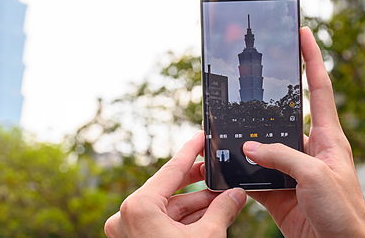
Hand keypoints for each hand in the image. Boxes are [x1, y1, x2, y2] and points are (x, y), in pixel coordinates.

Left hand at [104, 130, 246, 237]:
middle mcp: (127, 215)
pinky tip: (211, 210)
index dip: (190, 152)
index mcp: (138, 207)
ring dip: (196, 202)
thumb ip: (222, 209)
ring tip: (224, 194)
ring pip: (168, 208)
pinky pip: (163, 222)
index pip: (170, 171)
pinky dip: (186, 218)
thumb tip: (237, 193)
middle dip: (198, 183)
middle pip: (169, 189)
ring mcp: (129, 230)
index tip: (200, 136)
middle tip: (217, 168)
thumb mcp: (208, 237)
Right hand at [242, 27, 364, 237]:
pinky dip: (239, 172)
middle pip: (281, 116)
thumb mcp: (316, 175)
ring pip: (262, 146)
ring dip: (245, 143)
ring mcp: (291, 169)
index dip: (312, 58)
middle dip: (263, 100)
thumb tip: (249, 146)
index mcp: (327, 136)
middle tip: (245, 81)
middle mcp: (308, 148)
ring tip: (226, 129)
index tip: (303, 33)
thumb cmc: (345, 210)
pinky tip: (226, 167)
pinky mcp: (278, 190)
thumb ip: (281, 156)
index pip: (319, 87)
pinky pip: (253, 175)